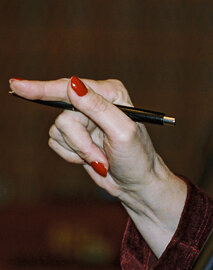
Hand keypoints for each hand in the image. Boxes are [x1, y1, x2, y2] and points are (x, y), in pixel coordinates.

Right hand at [9, 76, 185, 255]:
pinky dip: (72, 155)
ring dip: (79, 150)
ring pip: (58, 130)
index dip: (42, 88)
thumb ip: (98, 107)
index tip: (17, 85)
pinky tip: (92, 159)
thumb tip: (73, 85)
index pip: (70, 87)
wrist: (136, 184)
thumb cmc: (137, 157)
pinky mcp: (75, 136)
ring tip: (101, 157)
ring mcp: (84, 119)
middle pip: (63, 115)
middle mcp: (95, 101)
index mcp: (111, 93)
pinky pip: (56, 142)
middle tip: (96, 156)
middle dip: (79, 140)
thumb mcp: (122, 132)